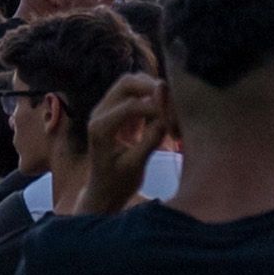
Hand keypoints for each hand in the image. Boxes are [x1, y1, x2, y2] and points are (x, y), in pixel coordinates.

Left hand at [76, 73, 165, 215]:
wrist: (104, 190)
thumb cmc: (118, 182)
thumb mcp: (135, 166)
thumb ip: (150, 140)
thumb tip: (167, 118)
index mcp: (100, 127)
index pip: (130, 106)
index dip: (155, 107)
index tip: (173, 118)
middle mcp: (99, 113)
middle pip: (127, 83)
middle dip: (152, 87)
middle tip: (173, 101)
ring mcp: (106, 109)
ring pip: (130, 83)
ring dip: (151, 89)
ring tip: (168, 106)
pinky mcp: (116, 111)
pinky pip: (133, 93)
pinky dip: (149, 97)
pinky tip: (161, 112)